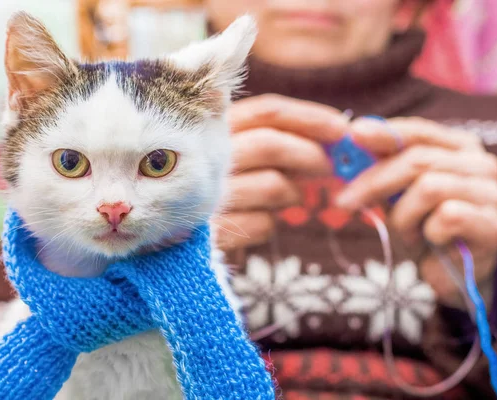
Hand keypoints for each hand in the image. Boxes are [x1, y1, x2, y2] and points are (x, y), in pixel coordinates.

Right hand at [214, 94, 346, 251]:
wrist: (155, 229)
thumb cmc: (201, 184)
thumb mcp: (221, 150)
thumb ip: (265, 139)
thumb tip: (331, 140)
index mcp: (210, 128)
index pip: (266, 111)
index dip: (308, 117)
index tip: (341, 128)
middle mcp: (204, 156)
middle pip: (271, 145)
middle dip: (312, 155)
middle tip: (332, 168)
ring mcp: (204, 194)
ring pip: (274, 186)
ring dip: (294, 194)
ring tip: (291, 197)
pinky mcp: (211, 231)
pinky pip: (263, 224)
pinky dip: (269, 224)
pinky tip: (256, 220)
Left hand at [338, 116, 496, 305]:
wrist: (455, 277)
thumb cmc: (425, 232)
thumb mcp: (398, 196)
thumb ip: (382, 171)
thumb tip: (350, 147)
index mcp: (458, 150)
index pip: (420, 132)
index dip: (385, 133)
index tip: (352, 134)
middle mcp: (481, 165)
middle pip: (418, 160)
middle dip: (374, 181)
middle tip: (344, 200)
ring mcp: (492, 194)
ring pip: (429, 187)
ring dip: (404, 215)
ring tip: (407, 233)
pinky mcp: (495, 225)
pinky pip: (448, 216)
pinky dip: (428, 232)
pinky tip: (432, 242)